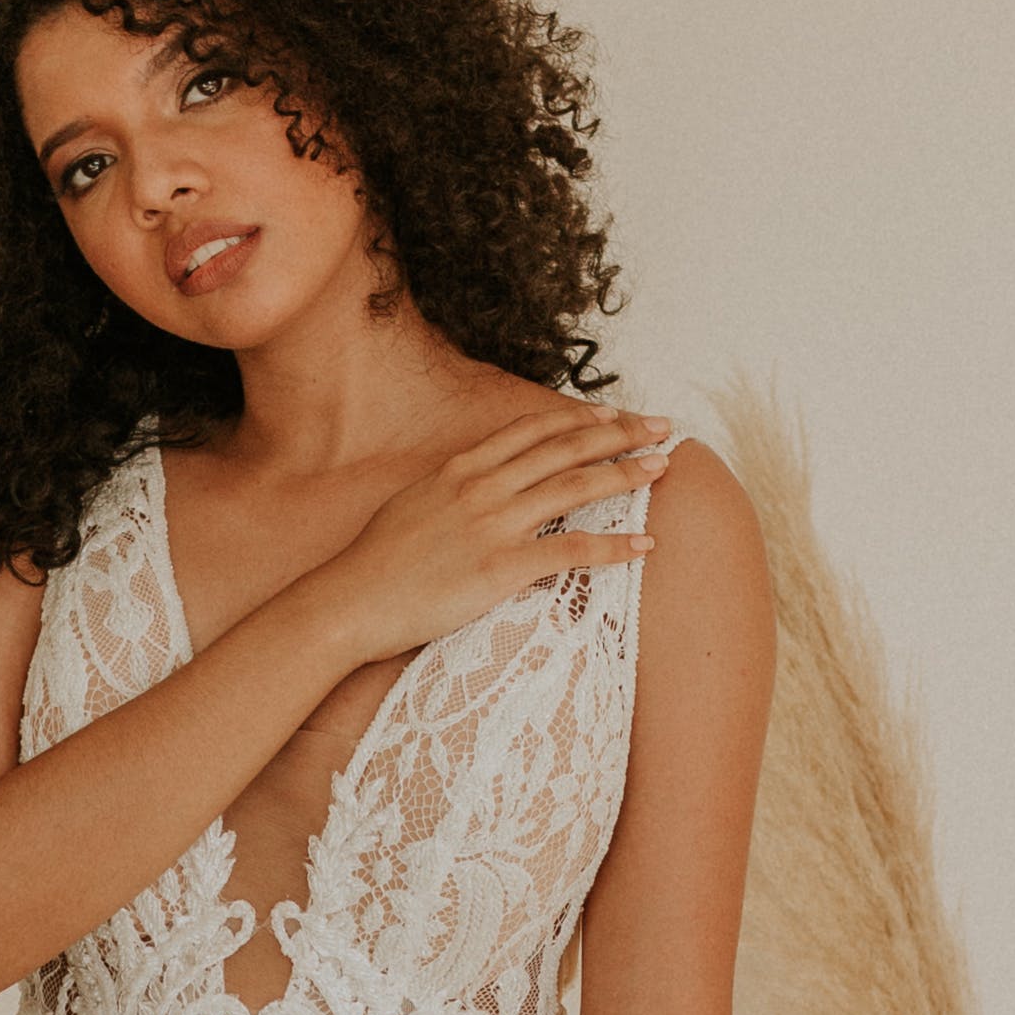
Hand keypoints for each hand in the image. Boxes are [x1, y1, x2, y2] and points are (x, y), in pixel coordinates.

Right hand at [319, 402, 675, 664]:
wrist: (351, 601)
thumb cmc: (376, 563)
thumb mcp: (413, 505)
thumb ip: (450, 488)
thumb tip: (474, 482)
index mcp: (460, 468)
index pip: (532, 430)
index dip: (579, 417)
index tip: (613, 413)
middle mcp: (482, 486)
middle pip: (564, 448)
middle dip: (619, 432)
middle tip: (660, 425)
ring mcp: (493, 525)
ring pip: (574, 487)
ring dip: (625, 474)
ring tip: (663, 467)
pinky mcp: (502, 568)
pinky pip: (571, 552)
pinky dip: (613, 546)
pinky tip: (644, 544)